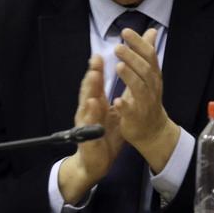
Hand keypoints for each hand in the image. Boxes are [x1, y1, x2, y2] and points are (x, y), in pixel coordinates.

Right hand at [58, 55, 123, 204]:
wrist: (98, 161)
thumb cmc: (106, 133)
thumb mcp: (116, 111)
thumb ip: (121, 93)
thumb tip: (127, 77)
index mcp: (96, 103)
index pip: (97, 83)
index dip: (99, 68)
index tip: (102, 52)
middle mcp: (89, 110)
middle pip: (89, 89)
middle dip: (92, 73)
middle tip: (95, 58)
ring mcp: (86, 123)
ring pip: (86, 103)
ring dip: (88, 89)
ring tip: (92, 76)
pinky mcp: (87, 136)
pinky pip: (89, 122)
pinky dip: (91, 113)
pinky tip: (92, 103)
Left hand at [114, 28, 180, 172]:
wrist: (153, 130)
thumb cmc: (148, 98)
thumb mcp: (150, 73)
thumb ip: (147, 52)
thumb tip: (151, 30)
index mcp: (153, 75)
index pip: (148, 55)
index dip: (138, 43)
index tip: (125, 31)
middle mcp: (152, 87)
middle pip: (144, 69)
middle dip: (132, 57)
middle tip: (118, 47)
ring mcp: (145, 103)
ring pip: (140, 88)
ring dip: (130, 77)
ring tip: (118, 66)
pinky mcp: (136, 118)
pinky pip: (132, 111)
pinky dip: (126, 106)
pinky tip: (117, 100)